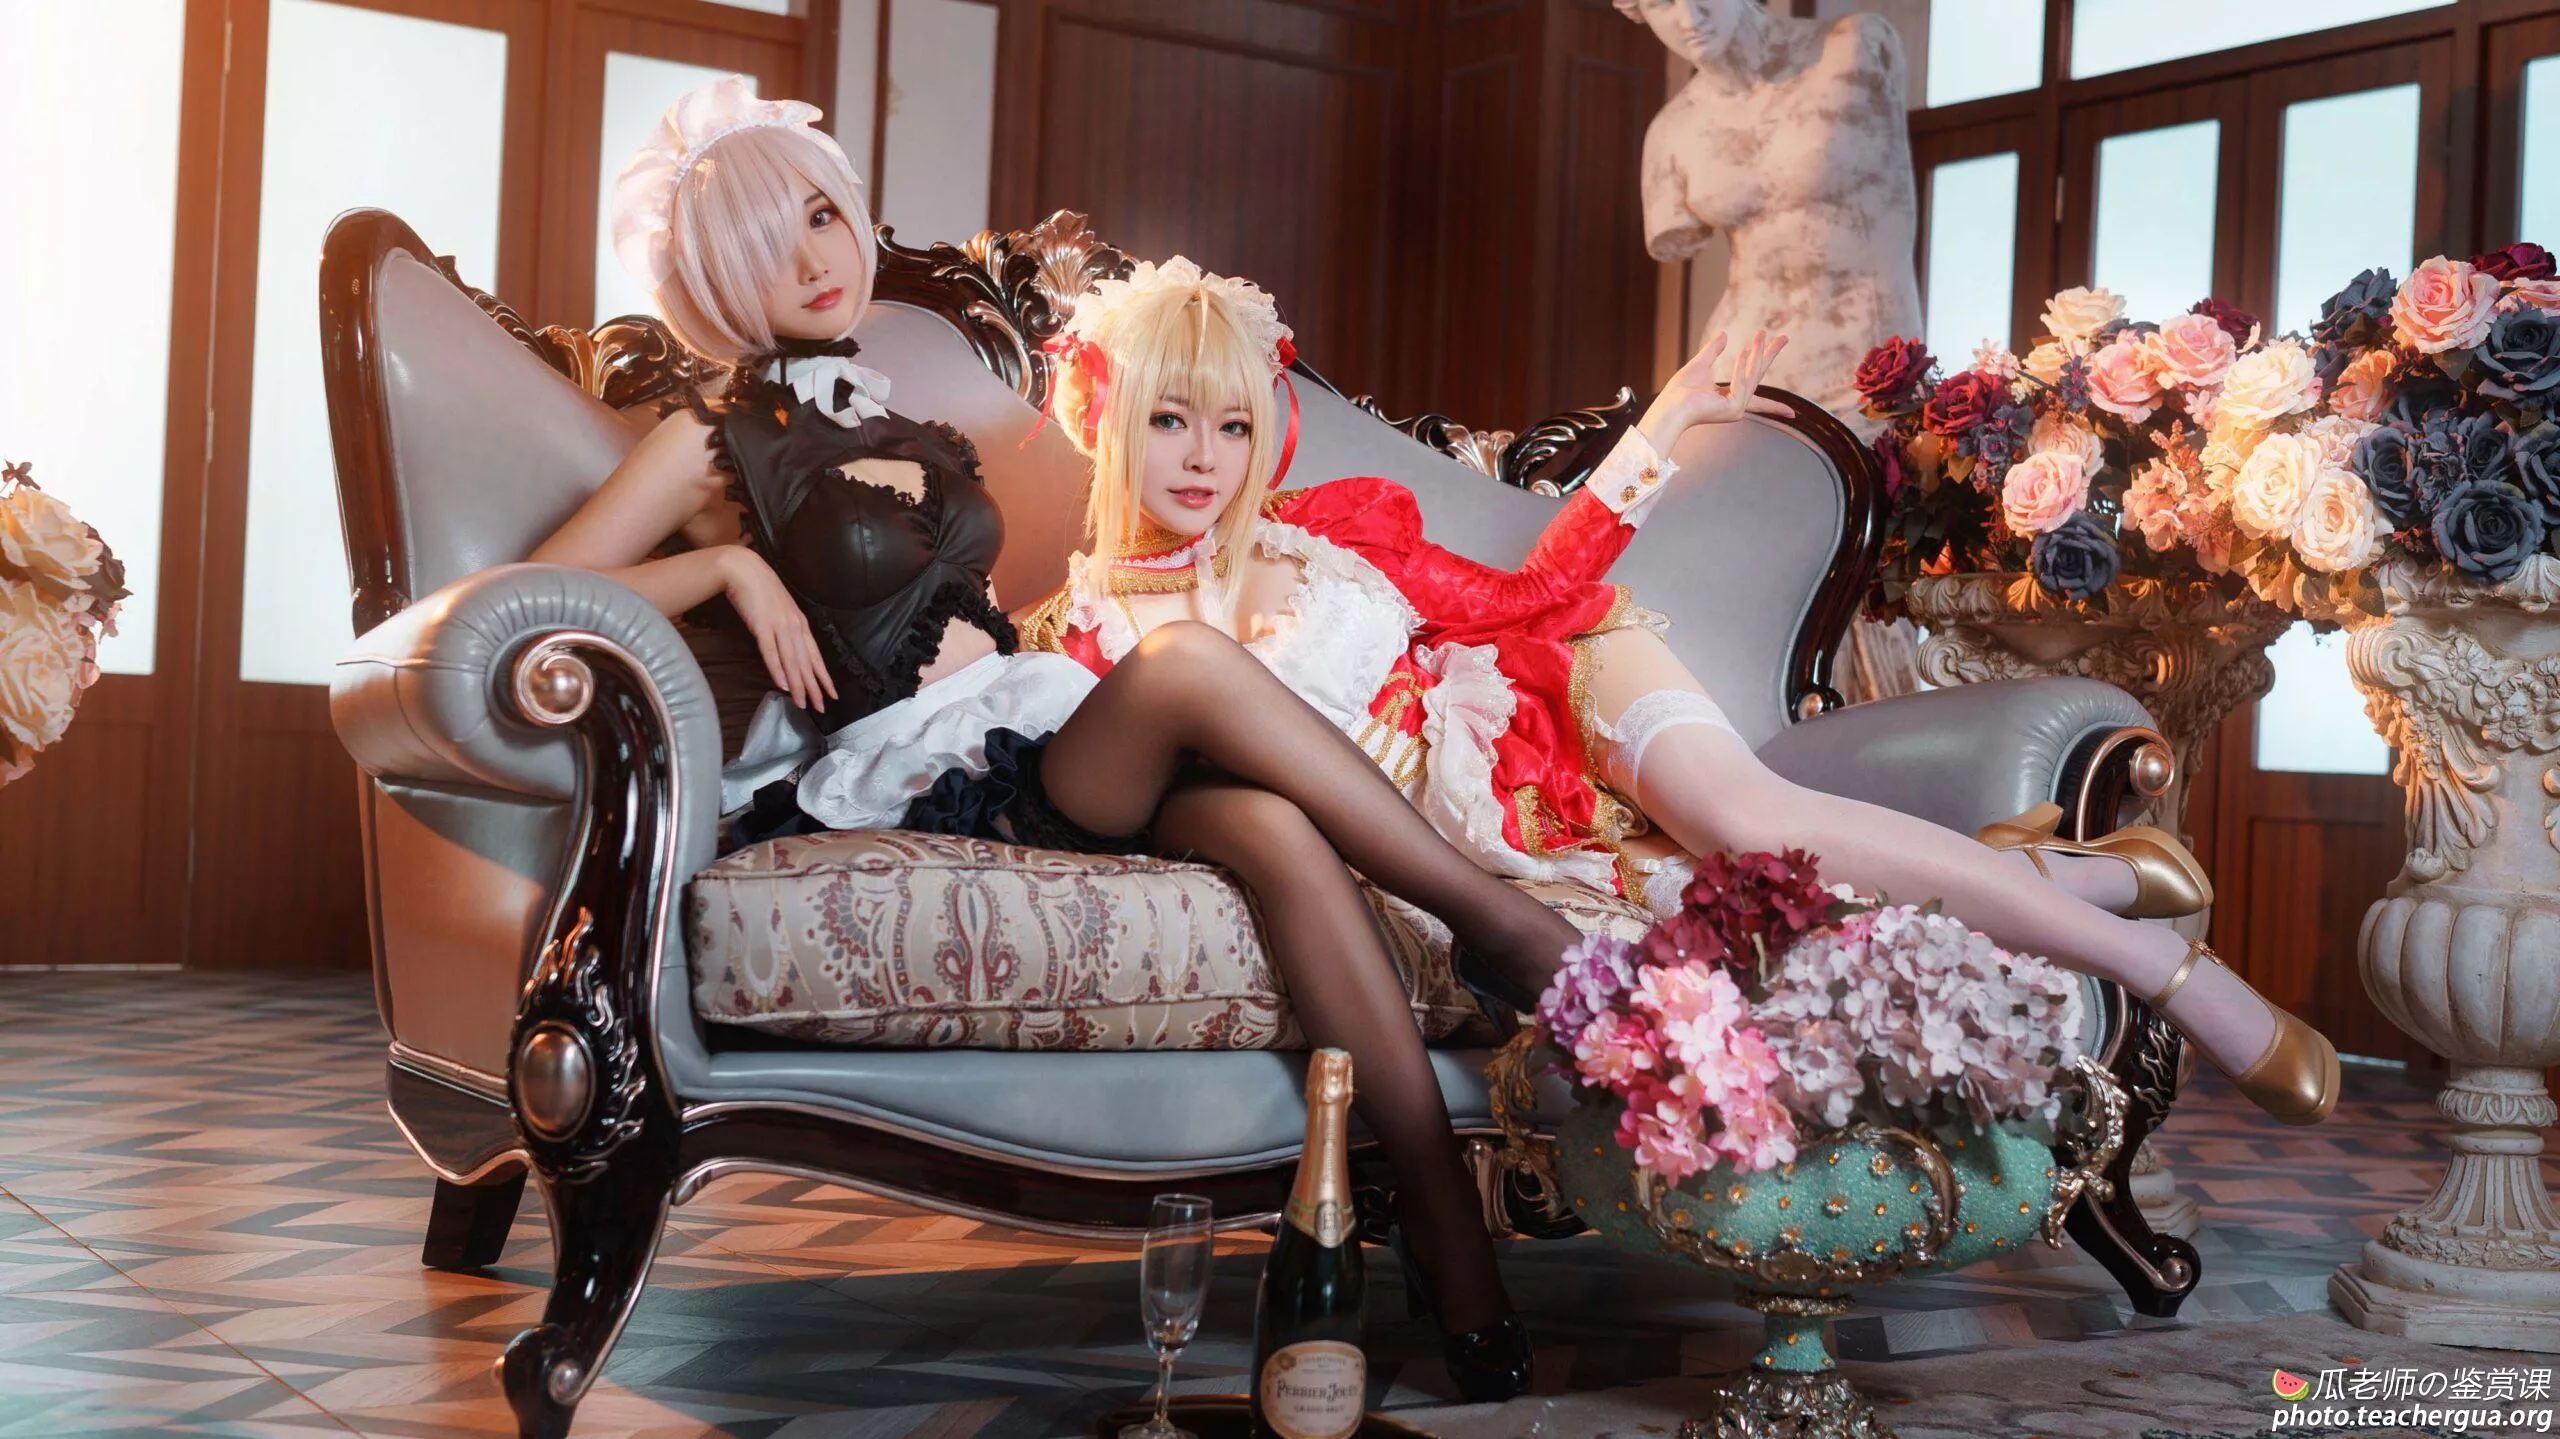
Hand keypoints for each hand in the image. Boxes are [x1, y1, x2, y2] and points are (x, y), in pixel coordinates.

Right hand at [721, 546, 836, 711]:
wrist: (744, 569)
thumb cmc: (761, 590)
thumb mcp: (780, 611)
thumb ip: (786, 629)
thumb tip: (790, 649)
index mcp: (800, 624)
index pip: (815, 655)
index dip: (824, 676)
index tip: (831, 693)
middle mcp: (794, 626)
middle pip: (807, 663)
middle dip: (814, 687)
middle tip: (821, 707)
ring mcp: (779, 626)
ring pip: (792, 661)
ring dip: (798, 685)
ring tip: (803, 704)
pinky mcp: (762, 626)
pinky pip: (771, 651)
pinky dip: (777, 669)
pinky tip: (782, 684)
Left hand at [1637, 330, 1794, 455]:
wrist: (1670, 406)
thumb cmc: (1680, 391)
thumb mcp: (1701, 364)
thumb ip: (1714, 350)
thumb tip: (1725, 335)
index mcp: (1729, 396)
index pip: (1754, 382)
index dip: (1766, 367)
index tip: (1783, 369)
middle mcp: (1736, 405)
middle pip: (1758, 375)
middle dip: (1770, 355)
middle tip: (1785, 337)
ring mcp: (1737, 409)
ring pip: (1752, 376)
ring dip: (1758, 354)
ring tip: (1761, 334)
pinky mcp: (1734, 409)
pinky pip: (1741, 382)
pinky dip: (1742, 366)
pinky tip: (1744, 350)